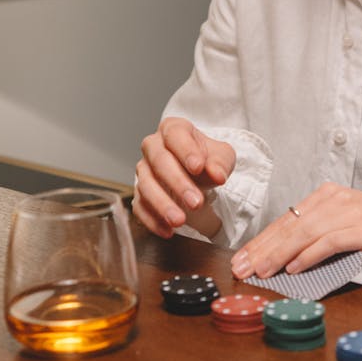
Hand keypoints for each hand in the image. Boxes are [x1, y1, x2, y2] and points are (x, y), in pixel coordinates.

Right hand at [133, 116, 235, 239]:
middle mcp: (153, 146)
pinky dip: (152, 220)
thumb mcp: (222, 157)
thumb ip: (220, 163)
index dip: (186, 151)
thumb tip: (218, 174)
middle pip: (160, 161)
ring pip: (146, 186)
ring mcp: (144, 170)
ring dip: (163, 205)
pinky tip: (168, 230)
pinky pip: (140, 207)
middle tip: (195, 202)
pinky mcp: (139, 193)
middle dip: (177, 183)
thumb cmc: (207, 159)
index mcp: (173, 129)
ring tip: (180, 221)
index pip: (175, 135)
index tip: (198, 167)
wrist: (198, 174)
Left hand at [230, 182, 361, 278]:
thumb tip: (288, 263)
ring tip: (261, 271)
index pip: (288, 218)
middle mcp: (337, 198)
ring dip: (279, 253)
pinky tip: (293, 269)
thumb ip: (322, 239)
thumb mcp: (350, 231)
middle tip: (242, 267)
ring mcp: (352, 211)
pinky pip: (329, 242)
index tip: (244, 257)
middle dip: (263, 247)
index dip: (263, 239)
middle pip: (291, 224)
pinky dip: (309, 256)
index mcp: (330, 195)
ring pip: (305, 232)